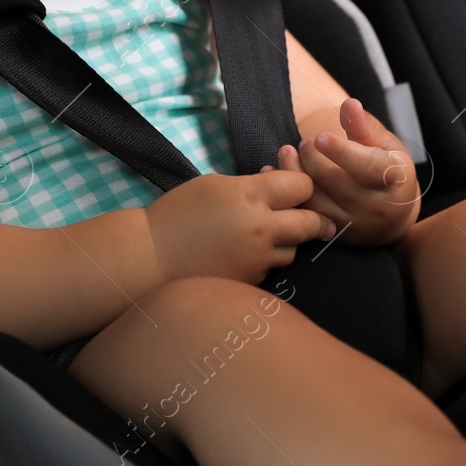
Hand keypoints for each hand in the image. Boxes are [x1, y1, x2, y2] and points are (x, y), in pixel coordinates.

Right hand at [145, 170, 334, 284]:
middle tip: (311, 217)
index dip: (302, 184)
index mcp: (250, 196)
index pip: (302, 186)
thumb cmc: (179, 213)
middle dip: (313, 217)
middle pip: (310, 222)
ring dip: (288, 241)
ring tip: (266, 234)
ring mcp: (257, 259)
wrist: (152, 257)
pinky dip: (266, 259)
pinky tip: (245, 252)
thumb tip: (280, 186)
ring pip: (293, 249)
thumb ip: (253, 186)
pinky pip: (271, 267)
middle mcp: (260, 228)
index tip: (294, 187)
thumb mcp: (215, 185)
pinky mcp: (251, 281)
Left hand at [261, 98, 420, 246]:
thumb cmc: (388, 170)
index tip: (320, 137)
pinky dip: (287, 194)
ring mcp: (355, 225)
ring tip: (288, 153)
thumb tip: (349, 104)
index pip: (368, 167)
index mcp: (394, 180)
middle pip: (335, 181)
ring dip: (295, 173)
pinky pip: (304, 214)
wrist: (393, 216)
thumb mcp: (386, 145)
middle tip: (305, 143)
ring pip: (316, 200)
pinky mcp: (335, 234)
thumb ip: (365, 126)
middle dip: (313, 157)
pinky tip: (275, 173)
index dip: (342, 152)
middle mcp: (377, 207)